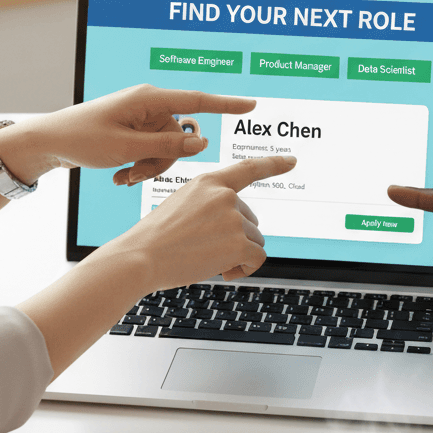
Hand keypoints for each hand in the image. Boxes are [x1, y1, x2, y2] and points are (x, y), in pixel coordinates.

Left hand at [0, 85, 256, 184]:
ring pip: (167, 150)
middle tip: (136, 175)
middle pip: (180, 137)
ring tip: (124, 178)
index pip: (197, 101)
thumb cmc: (82, 138)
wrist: (49, 142)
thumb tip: (202, 145)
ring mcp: (141, 119)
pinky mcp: (134, 132)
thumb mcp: (126, 148)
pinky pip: (152, 152)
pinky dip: (140, 166)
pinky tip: (120, 176)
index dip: (226, 105)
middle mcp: (149, 105)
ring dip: (149, 168)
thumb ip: (167, 147)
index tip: (251, 105)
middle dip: (162, 161)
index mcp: (148, 99)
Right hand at [98, 154, 297, 290]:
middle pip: (251, 220)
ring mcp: (233, 218)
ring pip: (254, 241)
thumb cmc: (154, 239)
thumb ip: (210, 207)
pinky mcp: (239, 242)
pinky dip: (245, 269)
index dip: (273, 164)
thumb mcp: (180, 207)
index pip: (248, 168)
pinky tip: (223, 272)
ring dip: (238, 255)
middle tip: (204, 250)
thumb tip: (240, 228)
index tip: (292, 161)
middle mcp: (224, 196)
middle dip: (235, 239)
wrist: (140, 257)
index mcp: (208, 182)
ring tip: (208, 260)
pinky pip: (257, 258)